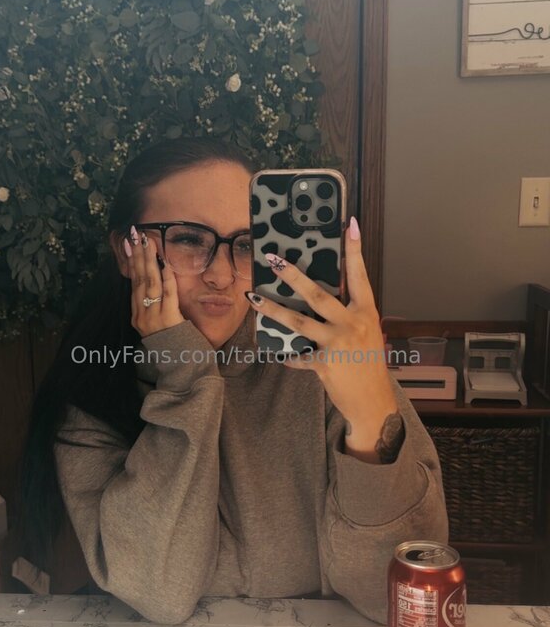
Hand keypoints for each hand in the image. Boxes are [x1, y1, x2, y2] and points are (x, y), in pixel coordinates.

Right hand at [123, 225, 183, 338]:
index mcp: (137, 317)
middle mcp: (141, 317)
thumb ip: (154, 308)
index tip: (129, 244)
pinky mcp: (170, 321)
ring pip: (150, 284)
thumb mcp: (159, 327)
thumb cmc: (175, 347)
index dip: (131, 262)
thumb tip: (154, 285)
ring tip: (148, 242)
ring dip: (149, 261)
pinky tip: (165, 263)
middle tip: (136, 234)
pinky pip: (168, 295)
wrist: (182, 370)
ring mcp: (154, 319)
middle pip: (138, 280)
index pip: (132, 284)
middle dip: (137, 255)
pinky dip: (167, 278)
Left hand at [245, 217, 399, 462]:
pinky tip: (280, 354)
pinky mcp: (324, 364)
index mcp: (366, 313)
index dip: (354, 250)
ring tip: (254, 298)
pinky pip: (298, 356)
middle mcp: (352, 324)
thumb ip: (349, 315)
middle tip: (275, 259)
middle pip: (318, 295)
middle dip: (293, 276)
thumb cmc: (369, 364)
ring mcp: (337, 344)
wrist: (374, 402)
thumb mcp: (367, 333)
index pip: (359, 276)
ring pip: (298, 322)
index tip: (350, 224)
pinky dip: (289, 356)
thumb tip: (323, 298)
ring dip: (273, 309)